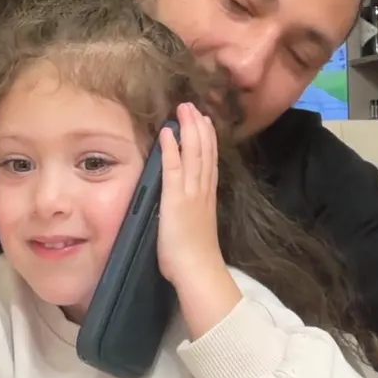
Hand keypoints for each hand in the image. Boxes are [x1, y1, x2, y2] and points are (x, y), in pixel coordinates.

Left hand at [157, 102, 224, 283]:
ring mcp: (190, 193)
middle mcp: (202, 190)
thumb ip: (193, 213)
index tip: (204, 121)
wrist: (198, 271)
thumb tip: (187, 208)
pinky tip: (168, 132)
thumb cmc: (194, 258)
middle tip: (193, 106)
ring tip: (184, 110)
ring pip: (193, 154)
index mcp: (207, 197)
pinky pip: (174, 168)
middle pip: (204, 152)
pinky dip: (171, 148)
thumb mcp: (196, 228)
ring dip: (188, 129)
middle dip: (198, 127)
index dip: (207, 140)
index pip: (209, 162)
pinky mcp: (176, 199)